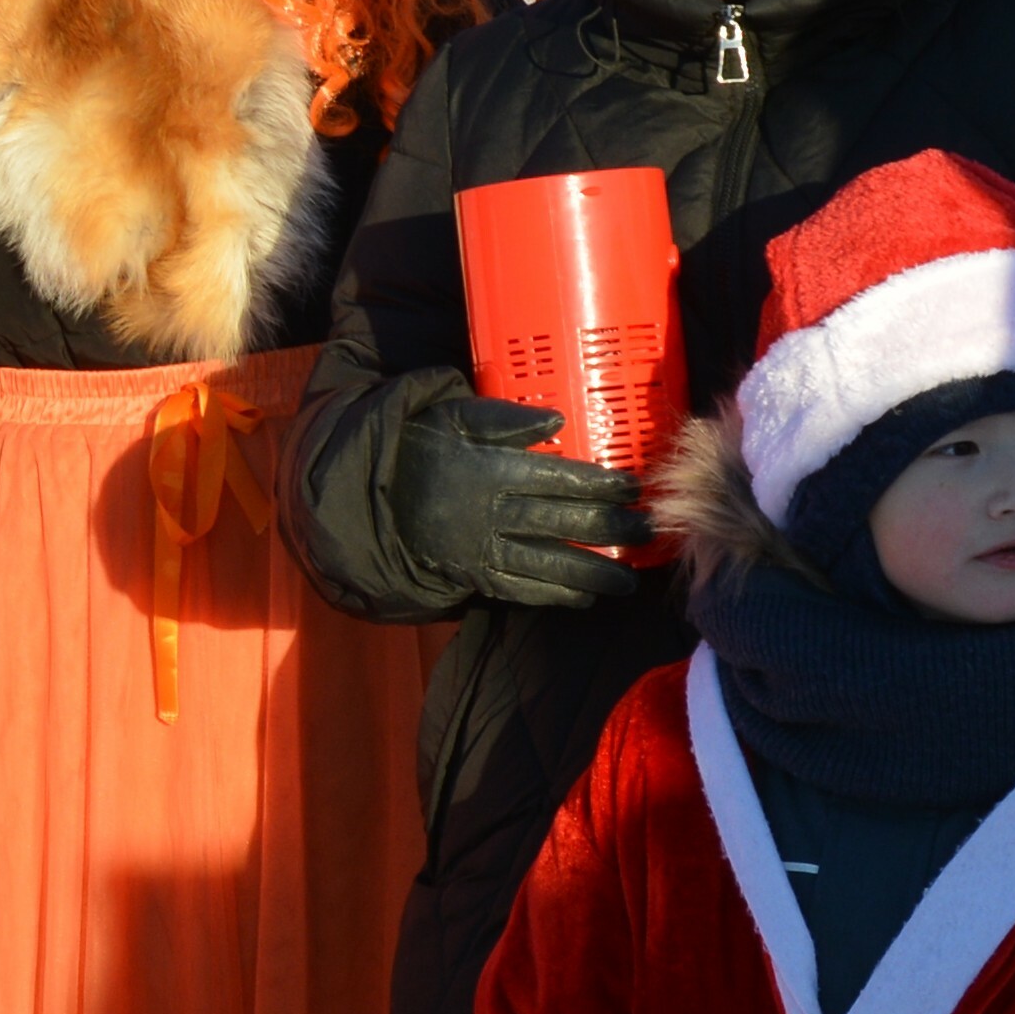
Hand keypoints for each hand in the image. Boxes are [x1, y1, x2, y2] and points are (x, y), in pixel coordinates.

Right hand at [390, 390, 641, 608]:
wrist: (366, 491)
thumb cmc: (417, 442)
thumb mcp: (452, 415)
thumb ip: (504, 418)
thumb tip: (557, 420)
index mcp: (492, 469)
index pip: (559, 478)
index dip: (601, 485)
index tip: (634, 489)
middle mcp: (492, 513)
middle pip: (562, 524)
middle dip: (609, 530)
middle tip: (648, 533)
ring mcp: (481, 548)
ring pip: (546, 565)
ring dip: (590, 574)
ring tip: (628, 583)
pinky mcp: (471, 573)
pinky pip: (517, 589)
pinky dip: (552, 596)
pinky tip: (583, 599)